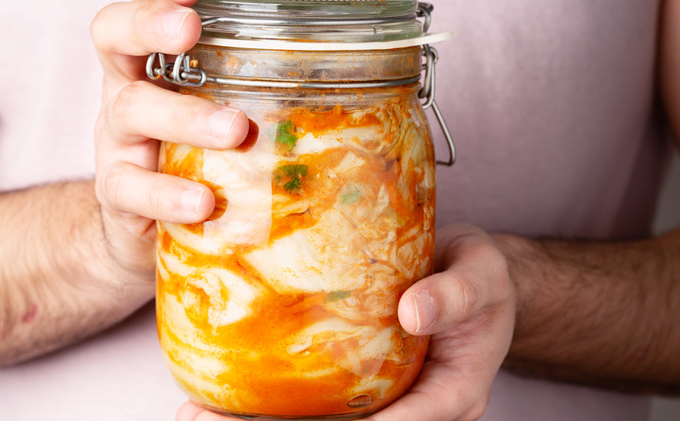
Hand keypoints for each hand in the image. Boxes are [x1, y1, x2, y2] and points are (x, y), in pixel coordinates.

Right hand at [90, 0, 248, 299]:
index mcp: (156, 59)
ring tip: (235, 129)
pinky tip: (203, 201)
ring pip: (134, 110)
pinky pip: (131, 188)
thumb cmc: (201, 155)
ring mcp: (119, 140)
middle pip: (114, 38)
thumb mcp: (228, 108)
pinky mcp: (119, 194)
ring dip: (186, 116)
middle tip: (190, 29)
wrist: (151, 232)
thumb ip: (271, 63)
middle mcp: (129, 87)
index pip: (145, 8)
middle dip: (150, 25)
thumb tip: (340, 0)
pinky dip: (167, 194)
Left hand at [176, 224, 514, 420]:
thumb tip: (413, 313)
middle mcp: (418, 409)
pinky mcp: (364, 385)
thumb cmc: (481, 275)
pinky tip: (225, 390)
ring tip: (196, 416)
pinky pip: (321, 404)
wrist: (471, 278)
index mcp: (455, 393)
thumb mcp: (482, 273)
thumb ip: (456, 294)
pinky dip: (273, 405)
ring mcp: (389, 403)